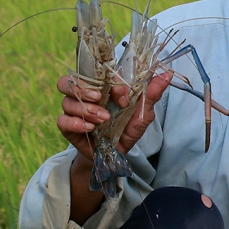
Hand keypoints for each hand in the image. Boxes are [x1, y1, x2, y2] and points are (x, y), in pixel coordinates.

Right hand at [56, 71, 172, 160]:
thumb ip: (151, 94)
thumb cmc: (127, 130)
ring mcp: (74, 111)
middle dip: (83, 88)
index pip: (94, 73)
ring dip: (86, 109)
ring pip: (66, 101)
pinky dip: (76, 123)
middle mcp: (84, 96)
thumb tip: (166, 74)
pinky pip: (62, 121)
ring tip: (102, 119)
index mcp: (100, 87)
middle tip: (99, 98)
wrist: (115, 155)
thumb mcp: (142, 113)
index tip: (122, 96)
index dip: (106, 81)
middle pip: (67, 81)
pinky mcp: (67, 128)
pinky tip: (90, 129)